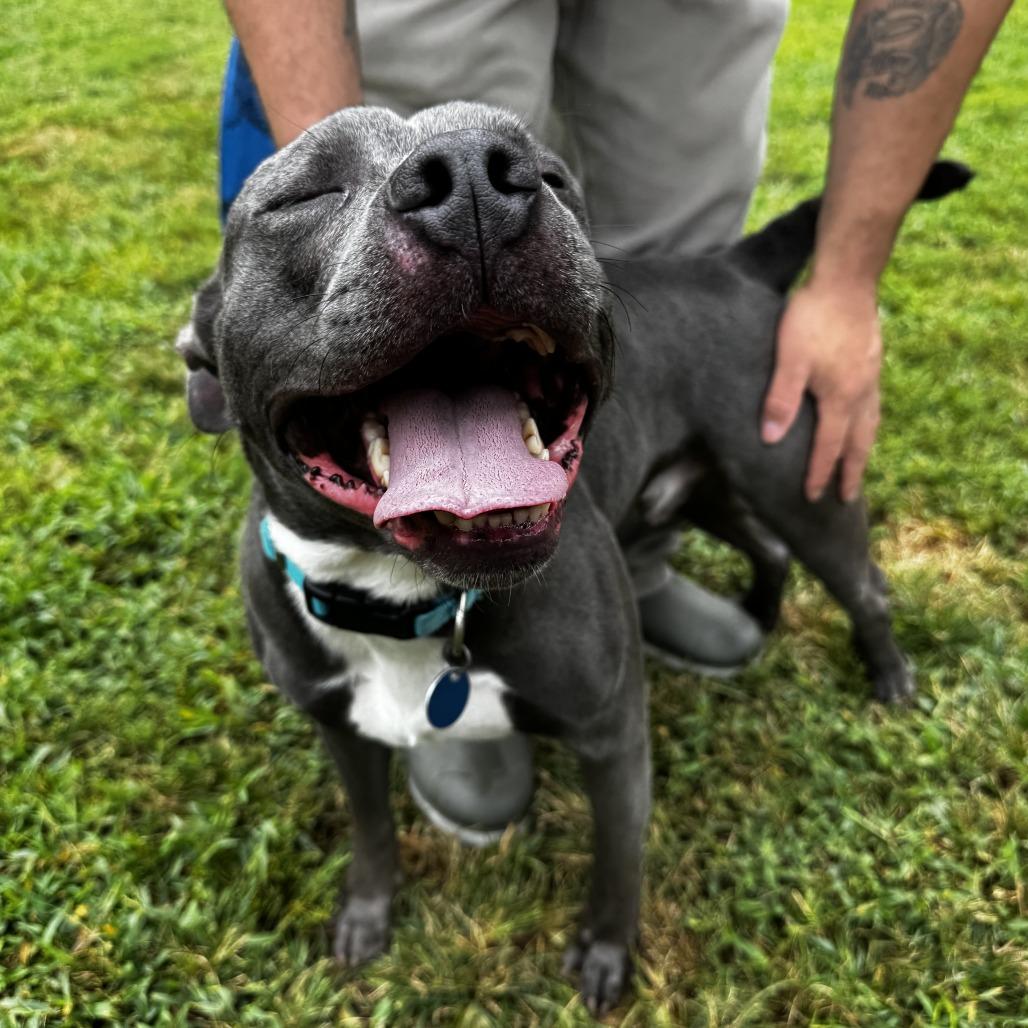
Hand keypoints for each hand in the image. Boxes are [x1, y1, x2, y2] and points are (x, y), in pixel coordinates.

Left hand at [761, 279, 882, 502]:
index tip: (812, 497)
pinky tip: (862, 419)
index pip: (829, 448)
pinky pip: (873, 404)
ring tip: (858, 465)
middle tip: (847, 498)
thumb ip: (780, 400)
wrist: (847, 279)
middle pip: (858, 443)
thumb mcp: (789, 360)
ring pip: (870, 424)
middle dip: (851, 472)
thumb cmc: (812, 317)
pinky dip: (868, 423)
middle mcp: (862, 393)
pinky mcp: (873, 360)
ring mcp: (871, 376)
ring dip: (863, 449)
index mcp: (841, 398)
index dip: (819, 474)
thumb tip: (770, 439)